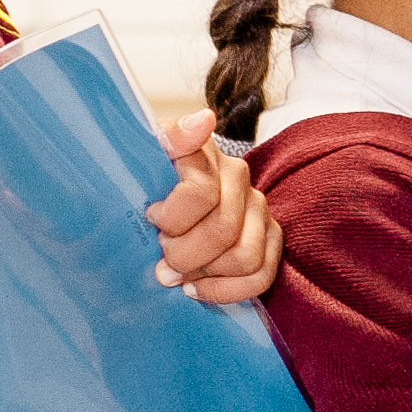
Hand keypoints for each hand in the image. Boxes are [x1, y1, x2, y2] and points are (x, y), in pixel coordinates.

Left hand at [149, 110, 280, 301]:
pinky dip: (227, 290)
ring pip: (245, 257)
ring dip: (205, 273)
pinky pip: (262, 275)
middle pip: (223, 231)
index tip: (151, 219)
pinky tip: (197, 287)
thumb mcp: (142, 157)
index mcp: (206, 156)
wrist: (154, 196)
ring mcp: (259, 209)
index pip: (201, 193)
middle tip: (160, 259)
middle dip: (184, 254)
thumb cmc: (142, 182)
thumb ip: (169, 137)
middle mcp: (239, 179)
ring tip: (177, 274)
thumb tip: (203, 121)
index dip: (173, 217)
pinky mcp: (269, 237)